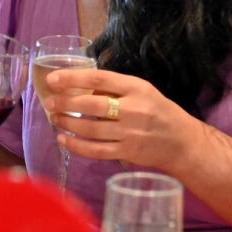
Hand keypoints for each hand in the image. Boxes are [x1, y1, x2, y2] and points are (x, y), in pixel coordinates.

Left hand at [42, 68, 205, 173]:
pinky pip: (95, 150)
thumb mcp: (142, 90)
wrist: (182, 142)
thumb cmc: (158, 111)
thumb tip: (79, 86)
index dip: (72, 78)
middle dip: (65, 103)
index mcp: (137, 88)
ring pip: (90, 129)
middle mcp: (134, 110)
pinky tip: (63, 139)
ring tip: (54, 118)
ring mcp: (130, 133)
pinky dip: (76, 145)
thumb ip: (114, 88)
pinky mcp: (127, 152)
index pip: (99, 79)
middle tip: (49, 101)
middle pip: (92, 106)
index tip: (52, 79)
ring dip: (67, 124)